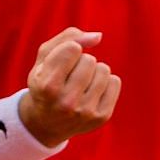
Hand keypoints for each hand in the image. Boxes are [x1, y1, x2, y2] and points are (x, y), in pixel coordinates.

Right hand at [20, 28, 120, 144]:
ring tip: (81, 84)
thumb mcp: (44, 58)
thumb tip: (98, 37)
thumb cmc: (45, 81)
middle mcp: (66, 102)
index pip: (72, 48)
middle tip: (69, 77)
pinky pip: (115, 81)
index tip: (61, 62)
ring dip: (94, 71)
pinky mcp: (101, 117)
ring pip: (103, 69)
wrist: (47, 123)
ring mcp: (85, 112)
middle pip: (89, 59)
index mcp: (47, 86)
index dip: (69, 49)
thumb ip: (67, 38)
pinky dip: (105, 82)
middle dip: (81, 61)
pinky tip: (91, 92)